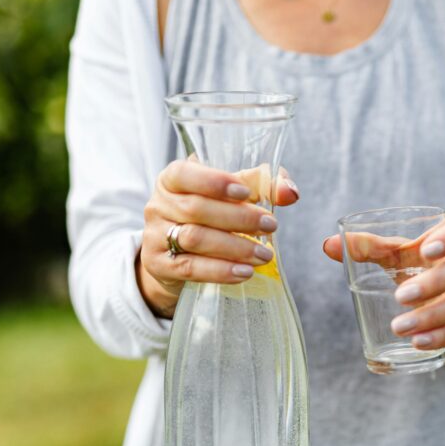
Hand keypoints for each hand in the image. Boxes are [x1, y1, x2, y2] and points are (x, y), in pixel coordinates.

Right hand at [137, 159, 299, 317]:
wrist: (177, 256)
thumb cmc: (210, 217)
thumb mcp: (231, 196)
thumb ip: (262, 186)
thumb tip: (290, 192)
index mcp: (172, 179)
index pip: (185, 173)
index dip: (215, 182)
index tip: (246, 192)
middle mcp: (158, 204)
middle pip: (196, 209)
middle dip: (238, 218)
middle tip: (271, 225)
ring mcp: (154, 235)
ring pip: (195, 238)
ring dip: (234, 247)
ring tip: (264, 255)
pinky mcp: (158, 264)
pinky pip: (190, 268)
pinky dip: (220, 271)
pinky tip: (244, 272)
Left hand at [324, 216, 444, 349]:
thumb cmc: (418, 265)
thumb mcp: (396, 253)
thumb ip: (367, 247)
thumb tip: (328, 245)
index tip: (426, 250)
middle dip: (435, 284)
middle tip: (400, 296)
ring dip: (432, 317)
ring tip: (400, 327)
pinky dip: (440, 337)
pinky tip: (418, 343)